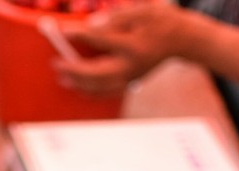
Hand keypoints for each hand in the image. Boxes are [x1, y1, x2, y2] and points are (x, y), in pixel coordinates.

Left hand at [57, 2, 190, 94]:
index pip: (102, 40)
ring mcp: (132, 77)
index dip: (81, 35)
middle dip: (74, 70)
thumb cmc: (159, 20)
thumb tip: (90, 25)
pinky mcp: (132, 82)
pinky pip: (107, 91)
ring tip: (61, 76)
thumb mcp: (142, 10)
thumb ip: (116, 18)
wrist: (182, 39)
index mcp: (135, 45)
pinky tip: (77, 86)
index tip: (64, 31)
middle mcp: (132, 65)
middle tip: (56, 64)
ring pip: (101, 86)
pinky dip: (91, 90)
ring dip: (79, 83)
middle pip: (97, 73)